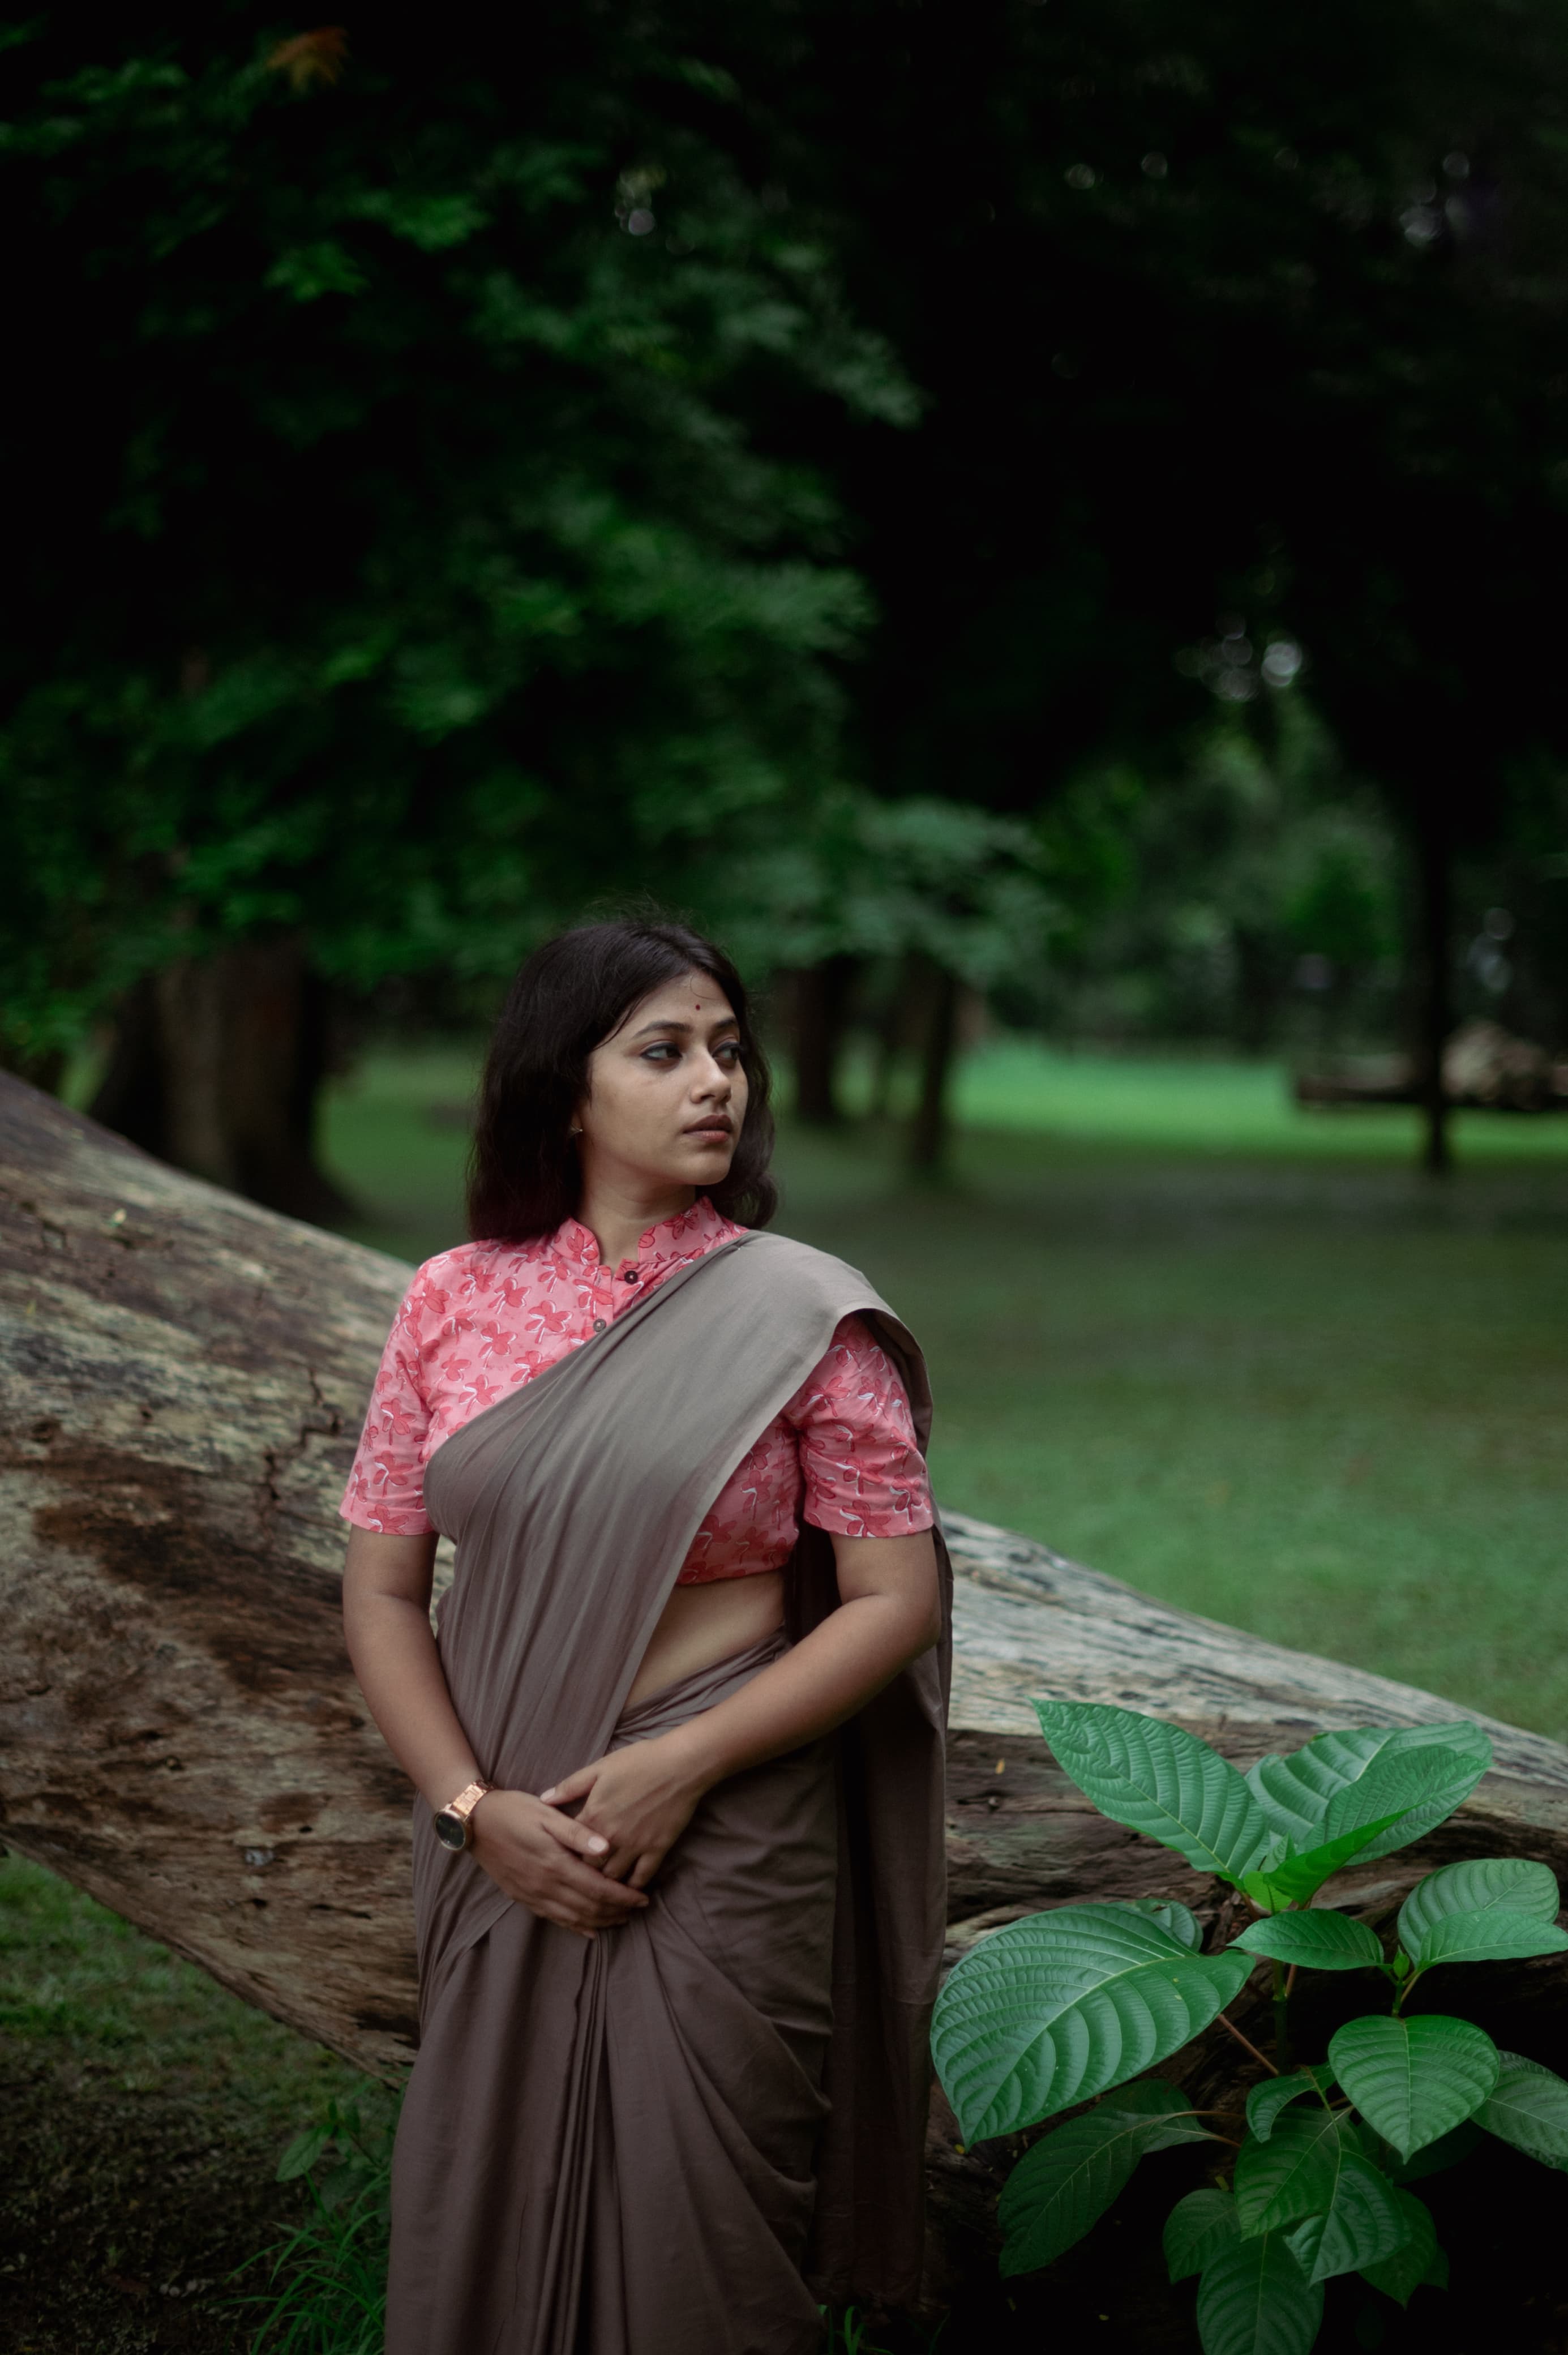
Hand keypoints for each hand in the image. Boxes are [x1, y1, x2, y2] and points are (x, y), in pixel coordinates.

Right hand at [466, 1788, 649, 1937]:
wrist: (475, 1822)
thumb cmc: (514, 1811)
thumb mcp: (546, 1814)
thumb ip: (577, 1833)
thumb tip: (607, 1847)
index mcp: (555, 1864)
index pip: (598, 1889)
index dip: (623, 1897)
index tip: (644, 1899)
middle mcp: (546, 1886)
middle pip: (589, 1908)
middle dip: (617, 1911)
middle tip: (639, 1910)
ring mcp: (533, 1895)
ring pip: (574, 1918)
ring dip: (600, 1921)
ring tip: (621, 1920)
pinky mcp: (523, 1898)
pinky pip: (554, 1919)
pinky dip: (575, 1927)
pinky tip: (589, 1930)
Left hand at [540, 1733, 705, 1889]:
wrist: (679, 1764)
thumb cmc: (638, 1761)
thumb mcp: (599, 1768)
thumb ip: (570, 1786)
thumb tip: (543, 1799)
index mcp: (593, 1816)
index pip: (569, 1846)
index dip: (565, 1852)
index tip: (562, 1856)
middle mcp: (610, 1836)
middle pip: (588, 1867)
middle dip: (583, 1871)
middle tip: (581, 1874)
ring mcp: (635, 1846)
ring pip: (612, 1878)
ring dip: (606, 1882)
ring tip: (601, 1885)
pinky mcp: (656, 1850)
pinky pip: (641, 1878)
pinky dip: (633, 1887)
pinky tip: (628, 1888)